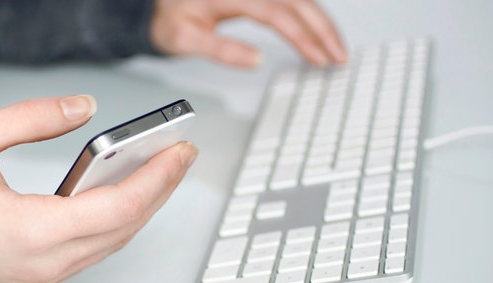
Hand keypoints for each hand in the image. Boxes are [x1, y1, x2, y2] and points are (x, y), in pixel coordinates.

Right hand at [0, 95, 197, 282]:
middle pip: (124, 227)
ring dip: (140, 208)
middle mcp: (42, 263)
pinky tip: (122, 196)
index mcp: (30, 231)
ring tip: (158, 171)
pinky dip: (115, 223)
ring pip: (112, 243)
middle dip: (159, 190)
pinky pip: (92, 251)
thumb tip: (83, 108)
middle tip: (179, 156)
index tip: (180, 152)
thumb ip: (34, 118)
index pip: (118, 207)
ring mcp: (40, 276)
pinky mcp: (35, 276)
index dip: (156, 178)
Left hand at [150, 0, 346, 67]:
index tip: (318, 59)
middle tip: (340, 58)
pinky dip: (310, 16)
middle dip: (323, 29)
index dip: (302, 37)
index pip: (277, 13)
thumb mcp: (184, 39)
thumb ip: (220, 49)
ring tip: (336, 50)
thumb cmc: (170, 20)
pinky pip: (292, 0)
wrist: (159, 6)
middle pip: (297, 1)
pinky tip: (320, 33)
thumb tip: (256, 60)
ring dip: (321, 23)